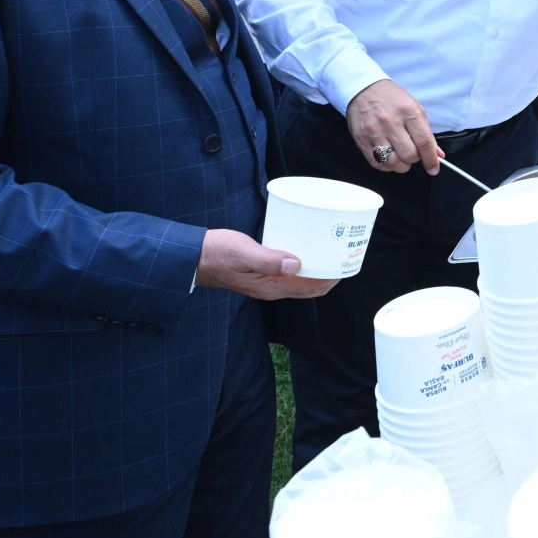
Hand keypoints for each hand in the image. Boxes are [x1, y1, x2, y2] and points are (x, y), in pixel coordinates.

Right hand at [195, 228, 339, 299]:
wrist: (191, 258)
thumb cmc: (216, 253)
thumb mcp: (243, 253)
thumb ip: (269, 260)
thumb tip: (297, 264)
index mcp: (271, 288)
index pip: (312, 288)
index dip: (332, 277)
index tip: (346, 261)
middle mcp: (272, 289)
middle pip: (310, 286)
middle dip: (329, 273)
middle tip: (343, 253)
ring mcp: (266, 282)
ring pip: (301, 280)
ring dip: (317, 269)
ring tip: (330, 250)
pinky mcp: (261, 273)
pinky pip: (289, 272)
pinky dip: (303, 263)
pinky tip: (305, 248)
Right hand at [347, 79, 440, 174]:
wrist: (364, 88)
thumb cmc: (392, 98)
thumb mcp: (415, 108)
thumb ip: (426, 133)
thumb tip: (437, 154)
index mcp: (409, 112)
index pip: (424, 142)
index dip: (431, 160)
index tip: (433, 169)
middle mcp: (391, 122)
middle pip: (409, 155)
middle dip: (414, 159)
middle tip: (412, 152)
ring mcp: (374, 131)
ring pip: (392, 162)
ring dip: (401, 165)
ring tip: (400, 156)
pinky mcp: (361, 139)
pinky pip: (377, 163)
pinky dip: (386, 165)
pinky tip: (388, 157)